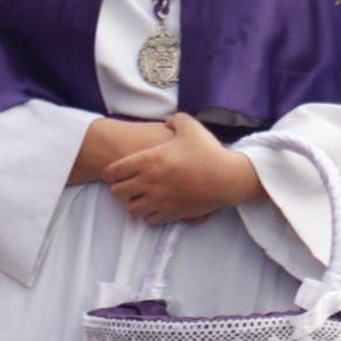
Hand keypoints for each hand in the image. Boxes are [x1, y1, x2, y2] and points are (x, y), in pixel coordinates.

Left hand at [103, 111, 264, 223]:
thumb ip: (175, 120)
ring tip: (142, 196)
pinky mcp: (172, 213)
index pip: (113, 172)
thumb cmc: (209, 151)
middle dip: (120, 187)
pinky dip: (150, 214)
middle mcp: (149, 182)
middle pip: (116, 192)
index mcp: (148, 160)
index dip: (112, 171)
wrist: (228, 177)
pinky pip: (150, 220)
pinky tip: (158, 205)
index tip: (119, 169)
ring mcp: (160, 200)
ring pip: (131, 209)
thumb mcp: (191, 126)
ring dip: (134, 202)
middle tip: (129, 182)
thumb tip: (168, 122)